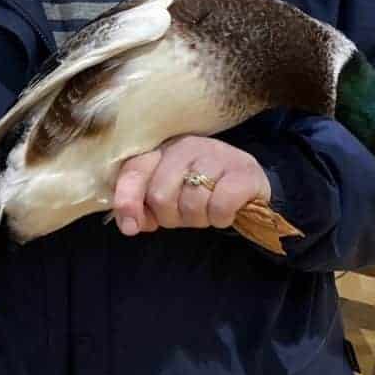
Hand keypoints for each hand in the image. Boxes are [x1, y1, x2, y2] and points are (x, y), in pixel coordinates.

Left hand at [113, 136, 270, 235]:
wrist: (247, 183)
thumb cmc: (198, 190)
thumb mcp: (166, 195)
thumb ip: (142, 206)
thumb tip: (130, 225)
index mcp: (161, 150)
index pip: (135, 170)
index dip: (128, 200)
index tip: (130, 227)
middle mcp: (186, 146)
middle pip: (161, 195)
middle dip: (170, 217)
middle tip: (184, 214)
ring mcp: (216, 155)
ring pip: (191, 204)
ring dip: (198, 219)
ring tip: (206, 211)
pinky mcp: (243, 171)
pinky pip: (220, 207)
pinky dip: (220, 218)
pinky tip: (225, 212)